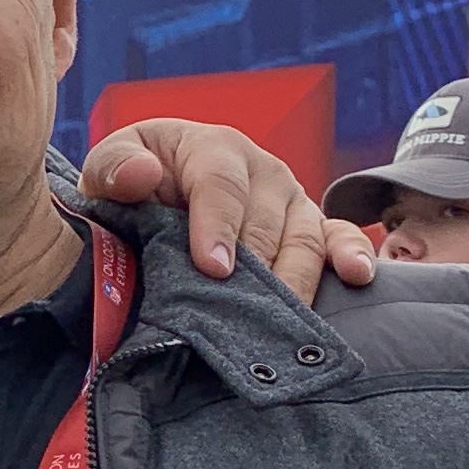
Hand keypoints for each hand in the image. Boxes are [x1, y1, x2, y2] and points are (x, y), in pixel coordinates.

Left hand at [78, 124, 376, 307]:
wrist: (158, 192)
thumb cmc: (134, 183)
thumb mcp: (110, 168)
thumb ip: (116, 169)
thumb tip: (144, 175)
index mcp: (212, 148)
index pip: (220, 185)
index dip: (217, 226)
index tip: (213, 269)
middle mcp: (261, 170)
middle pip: (265, 222)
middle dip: (255, 270)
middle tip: (243, 317)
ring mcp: (292, 199)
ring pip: (304, 238)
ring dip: (297, 279)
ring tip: (288, 320)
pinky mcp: (312, 226)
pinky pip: (339, 237)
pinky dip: (353, 255)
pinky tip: (358, 276)